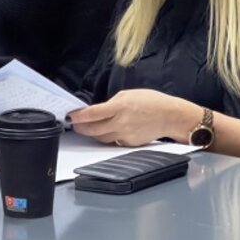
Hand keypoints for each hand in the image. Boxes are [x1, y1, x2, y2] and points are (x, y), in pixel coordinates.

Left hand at [68, 89, 198, 146]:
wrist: (170, 116)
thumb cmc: (151, 102)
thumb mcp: (128, 95)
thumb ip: (111, 103)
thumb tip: (98, 111)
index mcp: (119, 107)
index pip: (92, 114)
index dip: (78, 116)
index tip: (69, 116)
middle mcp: (120, 123)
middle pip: (92, 130)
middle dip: (80, 127)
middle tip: (74, 124)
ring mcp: (125, 135)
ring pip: (101, 138)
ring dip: (92, 133)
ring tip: (87, 128)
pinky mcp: (129, 144)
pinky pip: (113, 142)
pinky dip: (107, 137)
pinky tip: (106, 131)